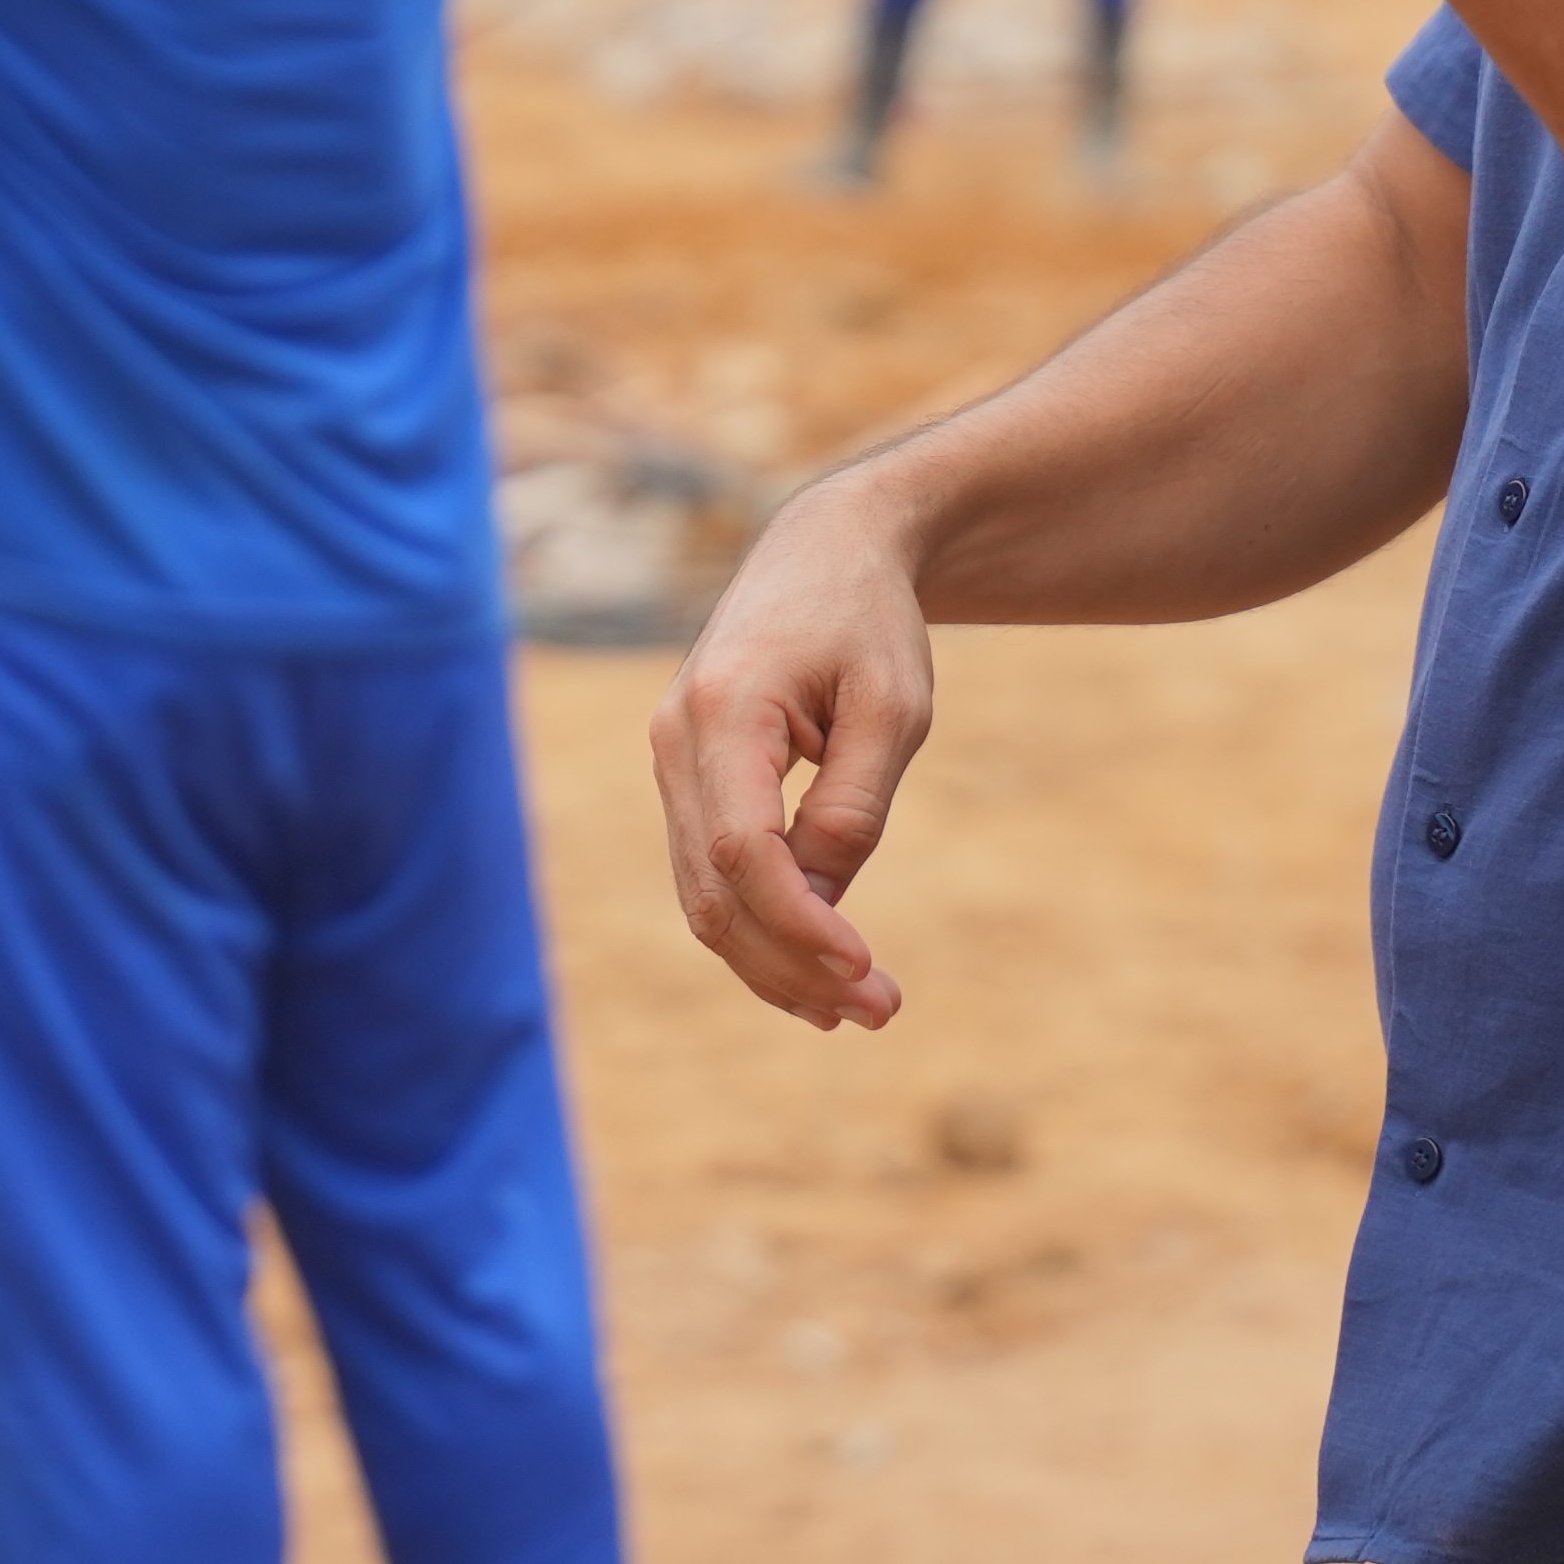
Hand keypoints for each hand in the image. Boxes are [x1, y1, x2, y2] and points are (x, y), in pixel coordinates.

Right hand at [648, 469, 936, 1031]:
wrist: (824, 551)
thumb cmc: (867, 621)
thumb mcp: (892, 708)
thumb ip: (852, 807)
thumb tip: (823, 906)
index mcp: (722, 709)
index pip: (740, 850)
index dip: (798, 925)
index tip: (865, 971)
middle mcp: (675, 740)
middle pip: (713, 890)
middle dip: (792, 966)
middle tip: (881, 1013)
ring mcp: (671, 761)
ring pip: (703, 896)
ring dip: (774, 963)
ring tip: (856, 1011)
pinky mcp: (689, 779)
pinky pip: (710, 874)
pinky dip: (759, 929)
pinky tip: (816, 973)